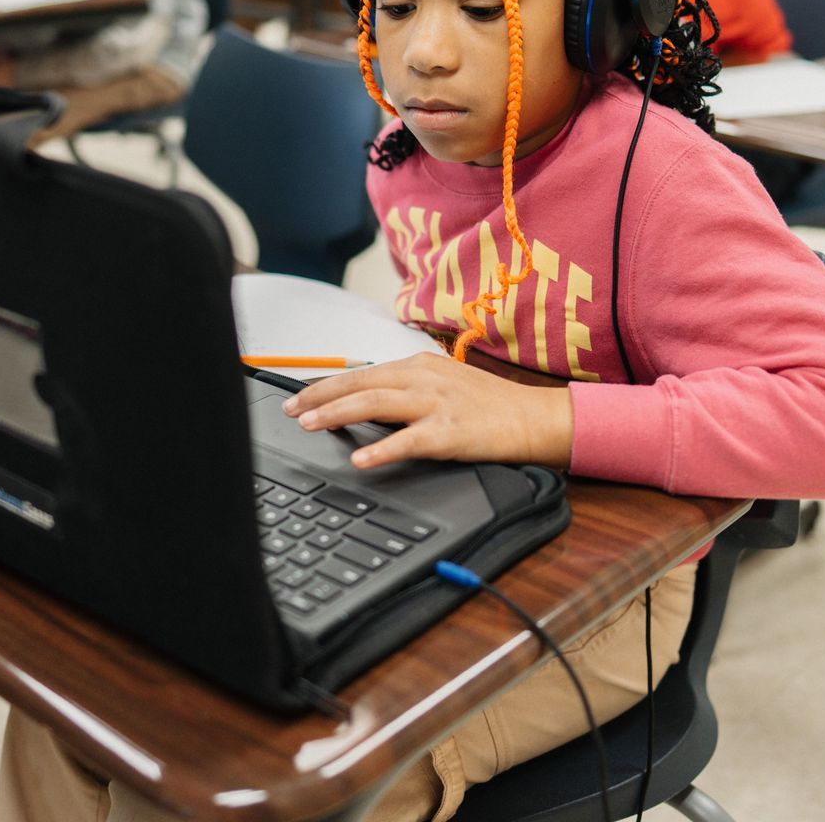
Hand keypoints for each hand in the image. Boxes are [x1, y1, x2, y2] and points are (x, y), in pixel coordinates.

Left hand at [281, 352, 573, 471]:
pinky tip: (360, 457)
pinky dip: (381, 448)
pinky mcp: (451, 432)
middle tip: (290, 410)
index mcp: (420, 365)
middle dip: (319, 396)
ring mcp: (437, 404)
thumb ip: (408, 389)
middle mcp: (424, 378)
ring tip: (310, 425)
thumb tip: (367, 401)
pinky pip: (409, 440)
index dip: (326, 385)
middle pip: (360, 383)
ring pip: (376, 403)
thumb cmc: (491, 405)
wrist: (534, 418)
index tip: (297, 396)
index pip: (362, 372)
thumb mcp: (445, 384)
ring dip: (337, 413)